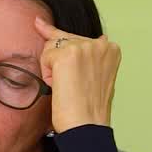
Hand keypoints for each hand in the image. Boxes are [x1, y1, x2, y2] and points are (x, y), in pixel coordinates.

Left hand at [33, 16, 120, 131]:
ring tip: (67, 88)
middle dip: (59, 61)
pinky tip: (60, 87)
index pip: (78, 37)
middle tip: (71, 86)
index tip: (40, 26)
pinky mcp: (66, 54)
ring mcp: (83, 47)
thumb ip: (95, 58)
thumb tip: (100, 38)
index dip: (64, 46)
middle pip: (62, 39)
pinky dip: (47, 75)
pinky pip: (45, 58)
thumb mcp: (99, 76)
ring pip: (51, 47)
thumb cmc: (90, 108)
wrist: (86, 125)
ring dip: (52, 69)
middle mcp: (99, 44)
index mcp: (110, 49)